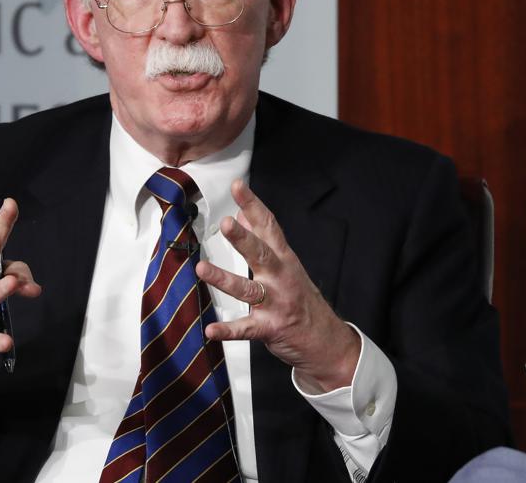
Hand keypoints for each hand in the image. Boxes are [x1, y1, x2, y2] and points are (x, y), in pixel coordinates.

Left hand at [196, 181, 360, 391]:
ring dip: (224, 278)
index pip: (268, 226)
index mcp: (283, 258)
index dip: (253, 205)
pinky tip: (211, 330)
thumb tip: (240, 214)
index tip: (238, 186)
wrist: (324, 339)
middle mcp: (280, 277)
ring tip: (201, 268)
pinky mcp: (269, 327)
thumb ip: (261, 239)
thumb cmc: (299, 296)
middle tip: (227, 223)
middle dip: (244, 238)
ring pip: (248, 289)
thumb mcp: (285, 263)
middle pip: (261, 254)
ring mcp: (276, 302)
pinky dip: (228, 330)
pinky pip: (246, 328)